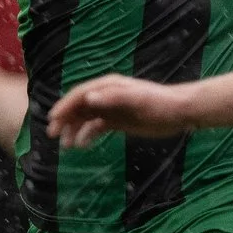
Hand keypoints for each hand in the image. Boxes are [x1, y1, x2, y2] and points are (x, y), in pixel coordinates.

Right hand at [46, 74, 197, 148]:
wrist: (179, 112)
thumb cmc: (159, 103)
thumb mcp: (137, 99)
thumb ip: (112, 98)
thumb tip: (88, 98)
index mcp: (109, 86)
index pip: (80, 94)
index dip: (65, 106)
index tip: (53, 119)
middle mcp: (107, 96)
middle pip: (79, 106)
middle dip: (65, 119)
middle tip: (53, 135)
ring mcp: (111, 109)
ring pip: (85, 118)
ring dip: (74, 129)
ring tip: (66, 146)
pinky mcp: (118, 121)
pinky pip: (96, 127)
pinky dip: (87, 135)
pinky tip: (82, 146)